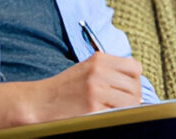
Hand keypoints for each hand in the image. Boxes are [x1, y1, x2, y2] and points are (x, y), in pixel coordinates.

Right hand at [25, 53, 141, 122]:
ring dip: (126, 109)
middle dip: (132, 97)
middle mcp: (99, 72)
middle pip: (135, 86)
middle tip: (122, 104)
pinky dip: (116, 116)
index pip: (134, 67)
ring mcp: (96, 90)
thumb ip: (109, 70)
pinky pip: (118, 113)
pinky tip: (104, 115)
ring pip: (131, 101)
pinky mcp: (93, 108)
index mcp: (99, 59)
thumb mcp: (86, 69)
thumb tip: (133, 84)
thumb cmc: (64, 88)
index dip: (134, 80)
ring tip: (114, 110)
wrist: (40, 102)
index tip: (127, 88)